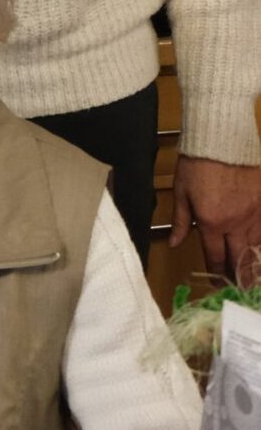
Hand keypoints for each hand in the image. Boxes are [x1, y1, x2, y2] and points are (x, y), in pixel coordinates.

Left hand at [171, 155, 260, 280]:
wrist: (220, 140)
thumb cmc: (195, 164)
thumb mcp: (181, 193)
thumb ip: (182, 222)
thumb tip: (176, 245)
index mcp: (212, 222)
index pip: (215, 255)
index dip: (216, 271)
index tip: (218, 283)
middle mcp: (237, 223)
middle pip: (241, 258)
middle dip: (240, 277)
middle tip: (241, 289)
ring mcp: (255, 214)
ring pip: (258, 247)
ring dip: (254, 262)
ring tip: (252, 276)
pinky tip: (259, 249)